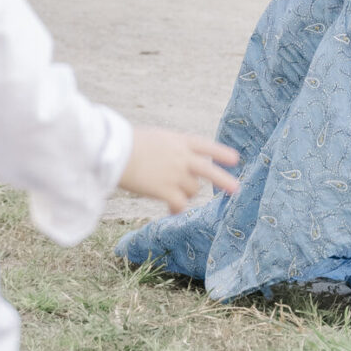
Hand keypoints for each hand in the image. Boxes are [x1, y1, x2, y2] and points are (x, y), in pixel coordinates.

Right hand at [121, 126, 240, 212]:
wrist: (114, 150)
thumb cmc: (126, 143)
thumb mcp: (155, 138)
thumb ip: (170, 149)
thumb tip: (176, 165)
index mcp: (178, 141)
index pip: (205, 145)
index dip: (220, 152)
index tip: (235, 159)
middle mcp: (182, 157)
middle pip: (209, 170)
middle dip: (223, 180)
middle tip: (236, 189)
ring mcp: (176, 174)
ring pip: (192, 190)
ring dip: (184, 193)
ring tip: (171, 195)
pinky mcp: (166, 190)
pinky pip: (179, 204)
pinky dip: (176, 209)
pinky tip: (171, 212)